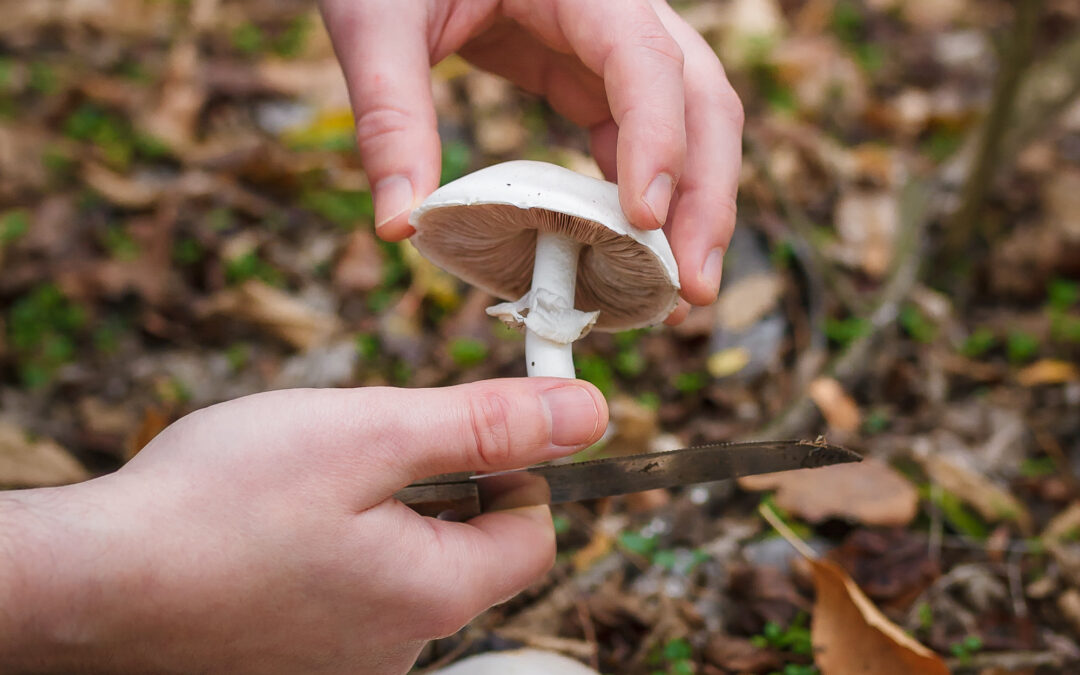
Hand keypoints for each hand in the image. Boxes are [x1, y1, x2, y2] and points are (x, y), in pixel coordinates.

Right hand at [0, 379, 606, 673]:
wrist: (88, 583)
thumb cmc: (221, 505)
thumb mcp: (371, 436)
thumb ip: (487, 427)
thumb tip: (589, 414)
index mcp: (435, 595)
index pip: (534, 535)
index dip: (516, 470)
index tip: (464, 428)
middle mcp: (399, 648)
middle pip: (467, 551)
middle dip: (436, 484)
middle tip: (367, 446)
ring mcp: (343, 661)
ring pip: (403, 564)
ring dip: (377, 511)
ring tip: (306, 486)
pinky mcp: (296, 657)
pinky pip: (349, 589)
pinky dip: (332, 545)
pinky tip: (274, 526)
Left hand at [318, 0, 743, 308]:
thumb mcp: (377, 22)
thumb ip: (390, 114)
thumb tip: (401, 226)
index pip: (645, 58)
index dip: (657, 138)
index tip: (644, 219)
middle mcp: (617, 13)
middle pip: (700, 100)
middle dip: (705, 196)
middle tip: (692, 286)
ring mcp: (611, 50)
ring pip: (689, 126)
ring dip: (692, 210)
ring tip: (679, 293)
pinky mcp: (590, 80)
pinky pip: (639, 142)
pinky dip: (645, 201)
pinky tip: (636, 256)